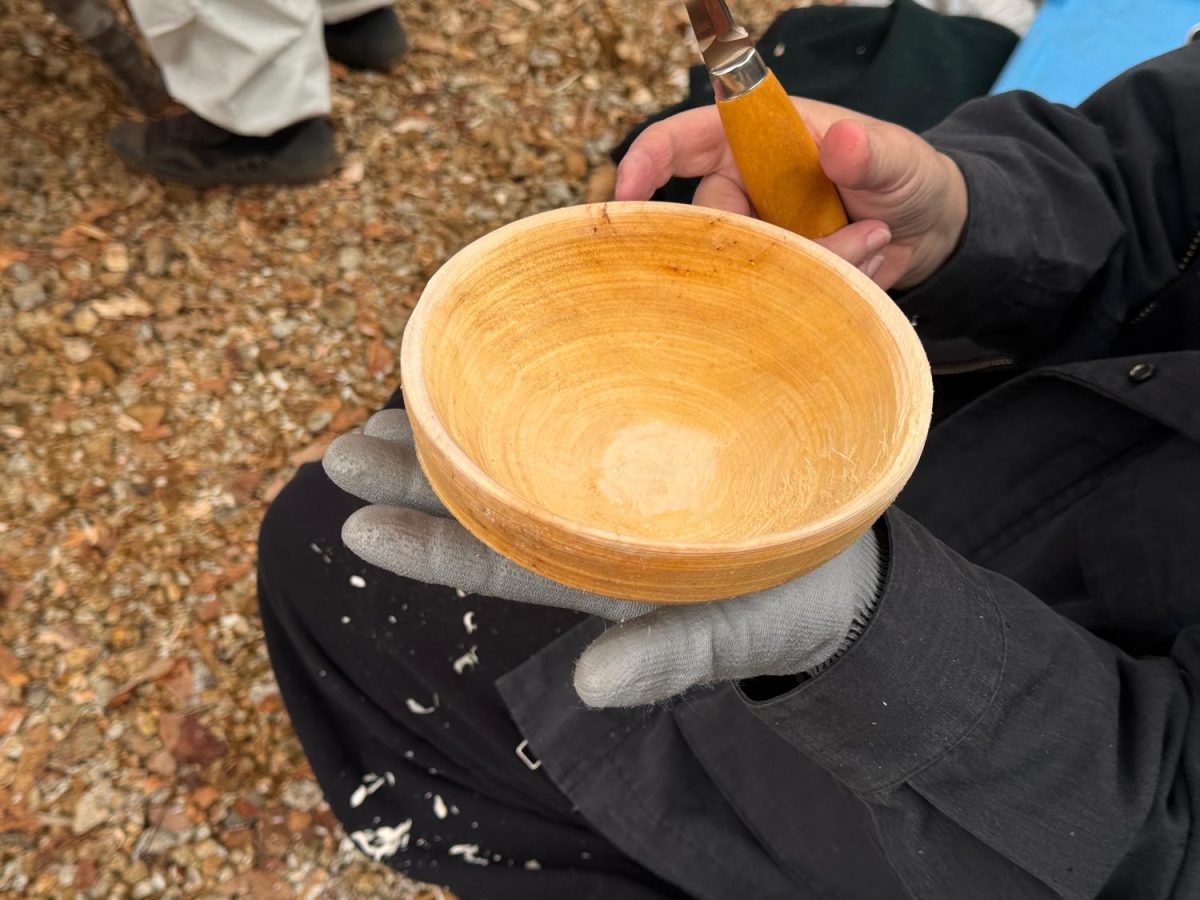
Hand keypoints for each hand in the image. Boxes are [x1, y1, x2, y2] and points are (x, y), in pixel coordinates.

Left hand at [323, 410, 883, 707]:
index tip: (355, 526)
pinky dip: (534, 396)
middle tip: (340, 454)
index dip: (430, 544)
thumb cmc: (789, 608)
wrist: (842, 572)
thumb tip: (592, 687)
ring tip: (382, 417)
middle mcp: (594, 528)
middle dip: (416, 479)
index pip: (501, 556)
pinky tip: (496, 376)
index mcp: (603, 570)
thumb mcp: (736, 635)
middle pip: (492, 499)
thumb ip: (669, 655)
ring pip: (520, 457)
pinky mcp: (653, 447)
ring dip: (452, 437)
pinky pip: (580, 415)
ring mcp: (619, 488)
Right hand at [615, 100, 967, 290]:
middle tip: (844, 234)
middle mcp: (747, 188)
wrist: (932, 230)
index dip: (648, 161)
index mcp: (759, 140)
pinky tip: (865, 265)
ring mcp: (758, 236)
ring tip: (872, 240)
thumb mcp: (896, 156)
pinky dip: (824, 286)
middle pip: (713, 224)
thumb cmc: (906, 175)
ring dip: (814, 263)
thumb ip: (868, 152)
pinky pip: (774, 297)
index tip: (628, 192)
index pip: (683, 142)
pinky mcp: (775, 278)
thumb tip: (840, 140)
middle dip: (773, 239)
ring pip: (747, 268)